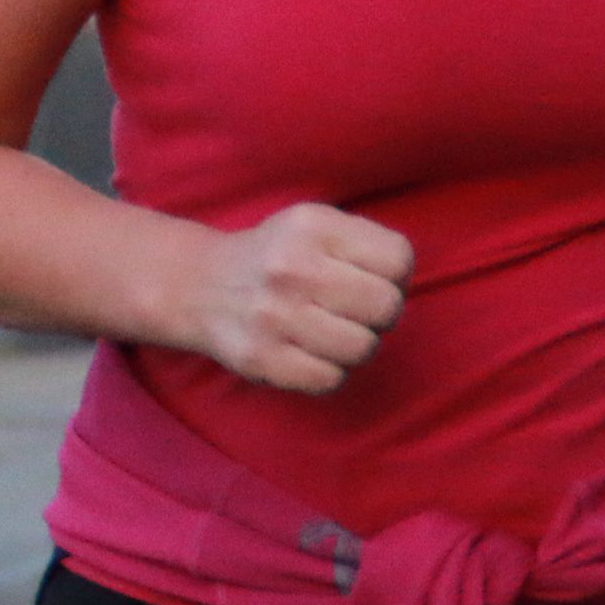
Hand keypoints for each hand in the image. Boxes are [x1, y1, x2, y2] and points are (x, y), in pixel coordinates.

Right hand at [171, 203, 414, 394]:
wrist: (201, 286)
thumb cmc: (278, 257)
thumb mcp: (316, 225)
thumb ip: (366, 245)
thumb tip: (403, 288)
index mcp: (313, 226)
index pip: (398, 259)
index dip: (394, 276)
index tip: (368, 279)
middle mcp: (293, 268)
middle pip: (386, 307)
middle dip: (378, 315)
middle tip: (352, 312)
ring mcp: (275, 316)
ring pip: (363, 348)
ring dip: (354, 346)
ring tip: (330, 333)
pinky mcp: (262, 359)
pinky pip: (331, 379)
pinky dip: (328, 371)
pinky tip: (308, 353)